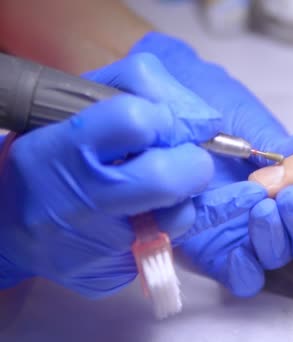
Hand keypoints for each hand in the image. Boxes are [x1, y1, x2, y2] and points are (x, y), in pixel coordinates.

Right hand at [0, 53, 262, 297]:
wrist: (8, 231)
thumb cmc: (51, 160)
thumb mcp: (73, 113)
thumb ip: (133, 93)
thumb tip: (198, 116)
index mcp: (60, 147)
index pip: (134, 120)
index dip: (164, 118)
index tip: (165, 123)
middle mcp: (77, 201)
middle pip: (165, 178)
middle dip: (193, 163)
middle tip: (188, 159)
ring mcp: (96, 244)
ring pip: (179, 217)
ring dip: (185, 197)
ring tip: (162, 189)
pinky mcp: (113, 274)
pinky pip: (168, 244)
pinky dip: (169, 225)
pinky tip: (148, 217)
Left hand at [130, 33, 292, 296]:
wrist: (149, 100)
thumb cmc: (200, 102)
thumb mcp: (246, 120)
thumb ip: (286, 142)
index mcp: (285, 179)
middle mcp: (267, 209)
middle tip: (292, 196)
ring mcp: (239, 232)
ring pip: (277, 256)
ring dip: (278, 237)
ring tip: (262, 207)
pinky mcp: (207, 252)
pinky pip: (238, 276)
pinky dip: (245, 269)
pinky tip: (241, 248)